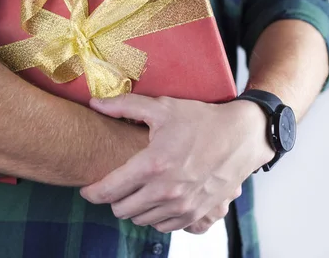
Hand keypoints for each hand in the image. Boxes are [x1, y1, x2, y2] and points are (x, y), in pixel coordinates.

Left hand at [79, 94, 273, 232]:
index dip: (91, 192)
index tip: (87, 189)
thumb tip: (94, 102)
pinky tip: (156, 199)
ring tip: (137, 190)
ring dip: (134, 208)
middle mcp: (166, 190)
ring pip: (140, 220)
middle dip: (112, 199)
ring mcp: (182, 205)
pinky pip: (162, 226)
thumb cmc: (201, 119)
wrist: (241, 136)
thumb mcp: (163, 107)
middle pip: (121, 209)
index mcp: (153, 164)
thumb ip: (124, 106)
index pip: (108, 190)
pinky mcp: (196, 214)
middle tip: (116, 185)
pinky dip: (154, 216)